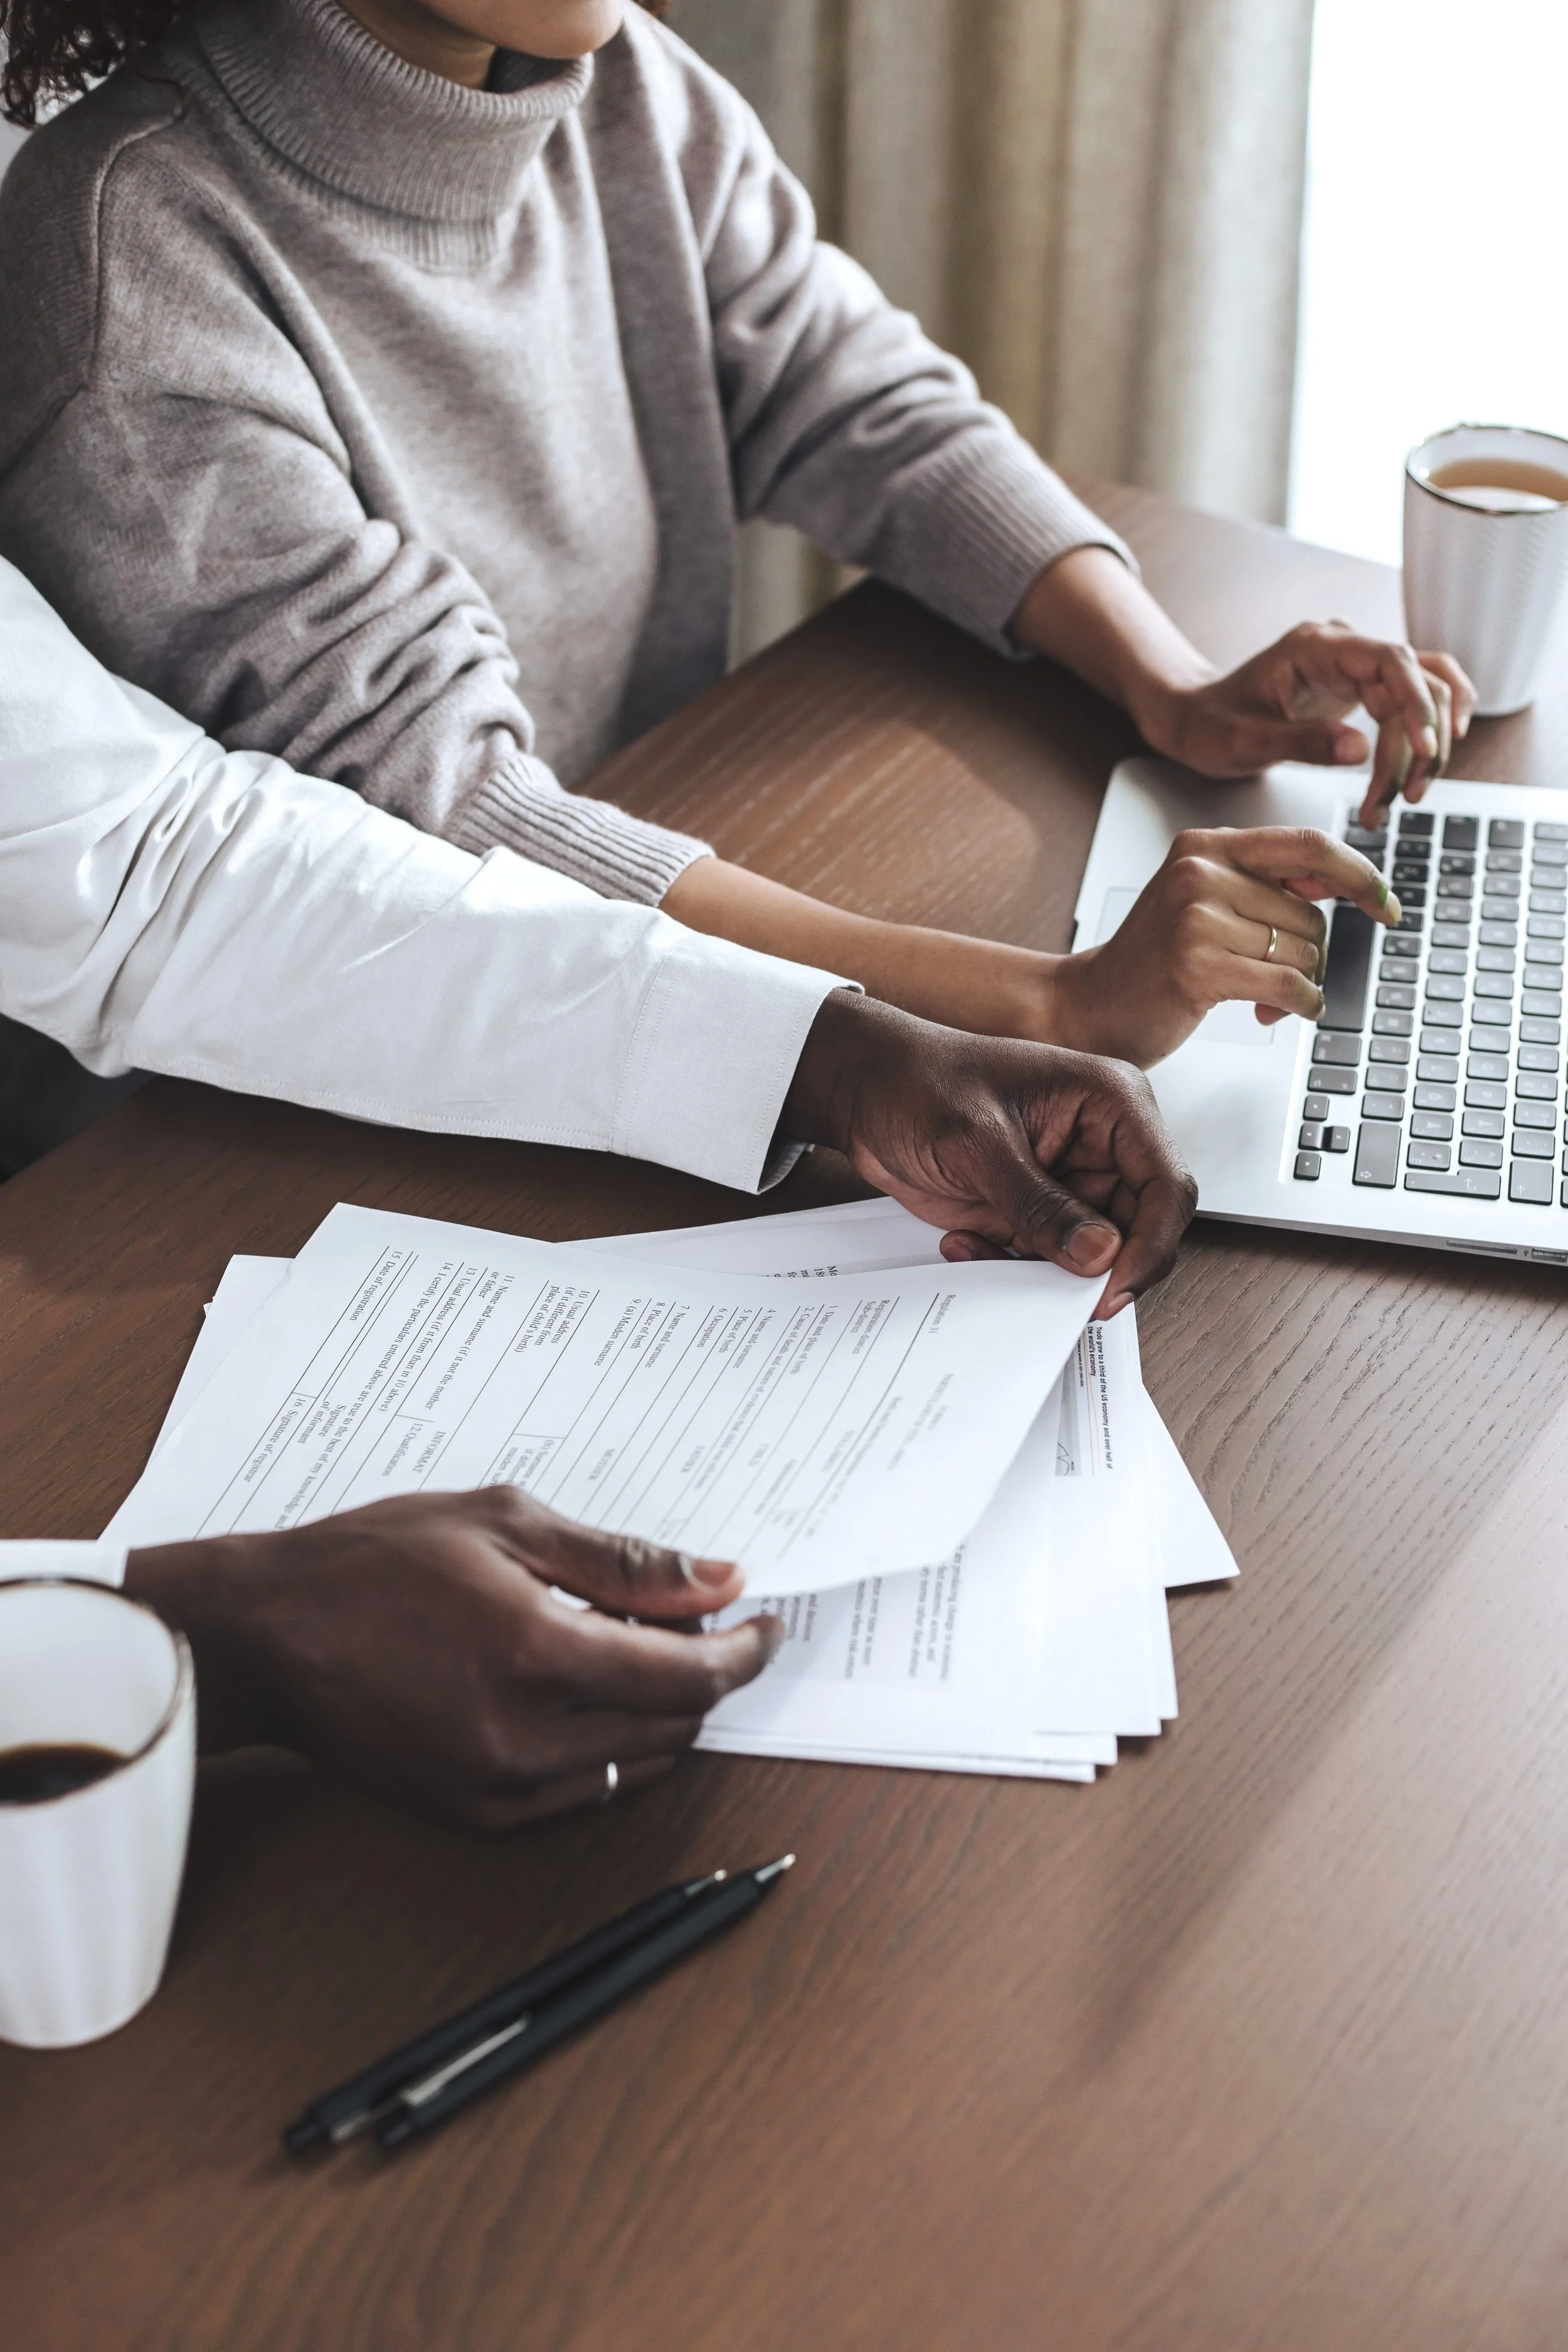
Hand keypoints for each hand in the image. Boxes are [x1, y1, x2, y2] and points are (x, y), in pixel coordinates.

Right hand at [125, 1489, 779, 1828]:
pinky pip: (584, 1793)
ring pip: (637, 1766)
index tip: (764, 1623)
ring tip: (635, 1647)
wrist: (267, 1638)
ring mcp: (500, 1788)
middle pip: (673, 1727)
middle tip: (696, 1619)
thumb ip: (625, 1562)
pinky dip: (611, 1747)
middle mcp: (525, 1739)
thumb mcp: (507, 1524)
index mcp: (536, 1655)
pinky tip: (585, 1692)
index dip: (743, 1651)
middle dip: (705, 1674)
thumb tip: (717, 1581)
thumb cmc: (371, 1565)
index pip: (688, 1677)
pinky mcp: (477, 1815)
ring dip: (661, 1713)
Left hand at [782, 990, 1195, 1315]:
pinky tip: (964, 1240)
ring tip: (982, 1245)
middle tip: (1047, 1292)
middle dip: (1093, 1268)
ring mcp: (1070, 1180)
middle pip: (1139, 1230)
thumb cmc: (921, 1082)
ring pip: (1092, 1255)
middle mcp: (1102, 1144)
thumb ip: (1039, 1203)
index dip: (1152, 1245)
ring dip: (1041, 1270)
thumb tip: (1099, 1255)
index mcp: (1112, 1104)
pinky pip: (1047, 1260)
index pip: (1166, 1186)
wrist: (866, 1090)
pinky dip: (1008, 1265)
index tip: (1113, 1289)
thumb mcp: (977, 1142)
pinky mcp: (1036, 1209)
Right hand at [1043, 824, 1398, 1064]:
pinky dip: (1299, 1005)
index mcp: (1205, 845)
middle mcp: (1200, 871)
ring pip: (1303, 951)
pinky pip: (1288, 984)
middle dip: (1312, 955)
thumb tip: (1345, 884)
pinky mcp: (1198, 965)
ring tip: (1262, 995)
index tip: (1385, 906)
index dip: (1360, 876)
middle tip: (1283, 977)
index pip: (1308, 846)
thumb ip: (1266, 885)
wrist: (1088, 1004)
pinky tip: (1277, 1012)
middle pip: (1311, 912)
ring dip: (1300, 984)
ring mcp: (1196, 917)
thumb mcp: (1204, 902)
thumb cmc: (1153, 961)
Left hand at [1145, 620, 1475, 826]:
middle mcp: (1344, 647)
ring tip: (1403, 799)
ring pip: (1423, 693)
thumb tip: (1360, 752)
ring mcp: (1357, 664)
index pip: (1391, 660)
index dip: (1416, 703)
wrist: (1198, 720)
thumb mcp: (1245, 741)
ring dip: (1426, 746)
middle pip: (1414, 683)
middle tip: (1403, 799)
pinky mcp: (1363, 686)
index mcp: (1316, 647)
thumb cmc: (1213, 726)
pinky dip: (1430, 725)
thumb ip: (1302, 743)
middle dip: (1420, 744)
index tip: (1423, 750)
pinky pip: (1415, 696)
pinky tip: (1433, 757)